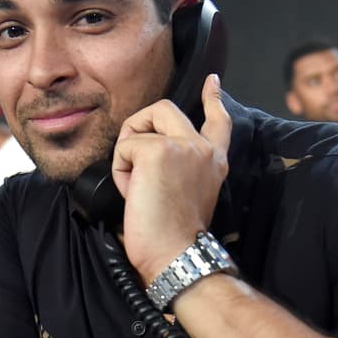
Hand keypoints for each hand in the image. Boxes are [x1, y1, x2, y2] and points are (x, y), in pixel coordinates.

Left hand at [111, 75, 230, 284]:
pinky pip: (124, 147)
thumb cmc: (173, 237)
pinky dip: (119, 171)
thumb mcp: (187, 194)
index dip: (212, 98)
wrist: (176, 256)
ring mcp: (183, 146)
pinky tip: (132, 194)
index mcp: (214, 162)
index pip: (218, 119)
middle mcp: (203, 149)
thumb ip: (178, 168)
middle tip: (132, 157)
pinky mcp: (159, 151)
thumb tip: (147, 154)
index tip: (212, 82)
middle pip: (164, 108)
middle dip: (139, 125)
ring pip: (141, 121)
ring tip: (135, 184)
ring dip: (127, 149)